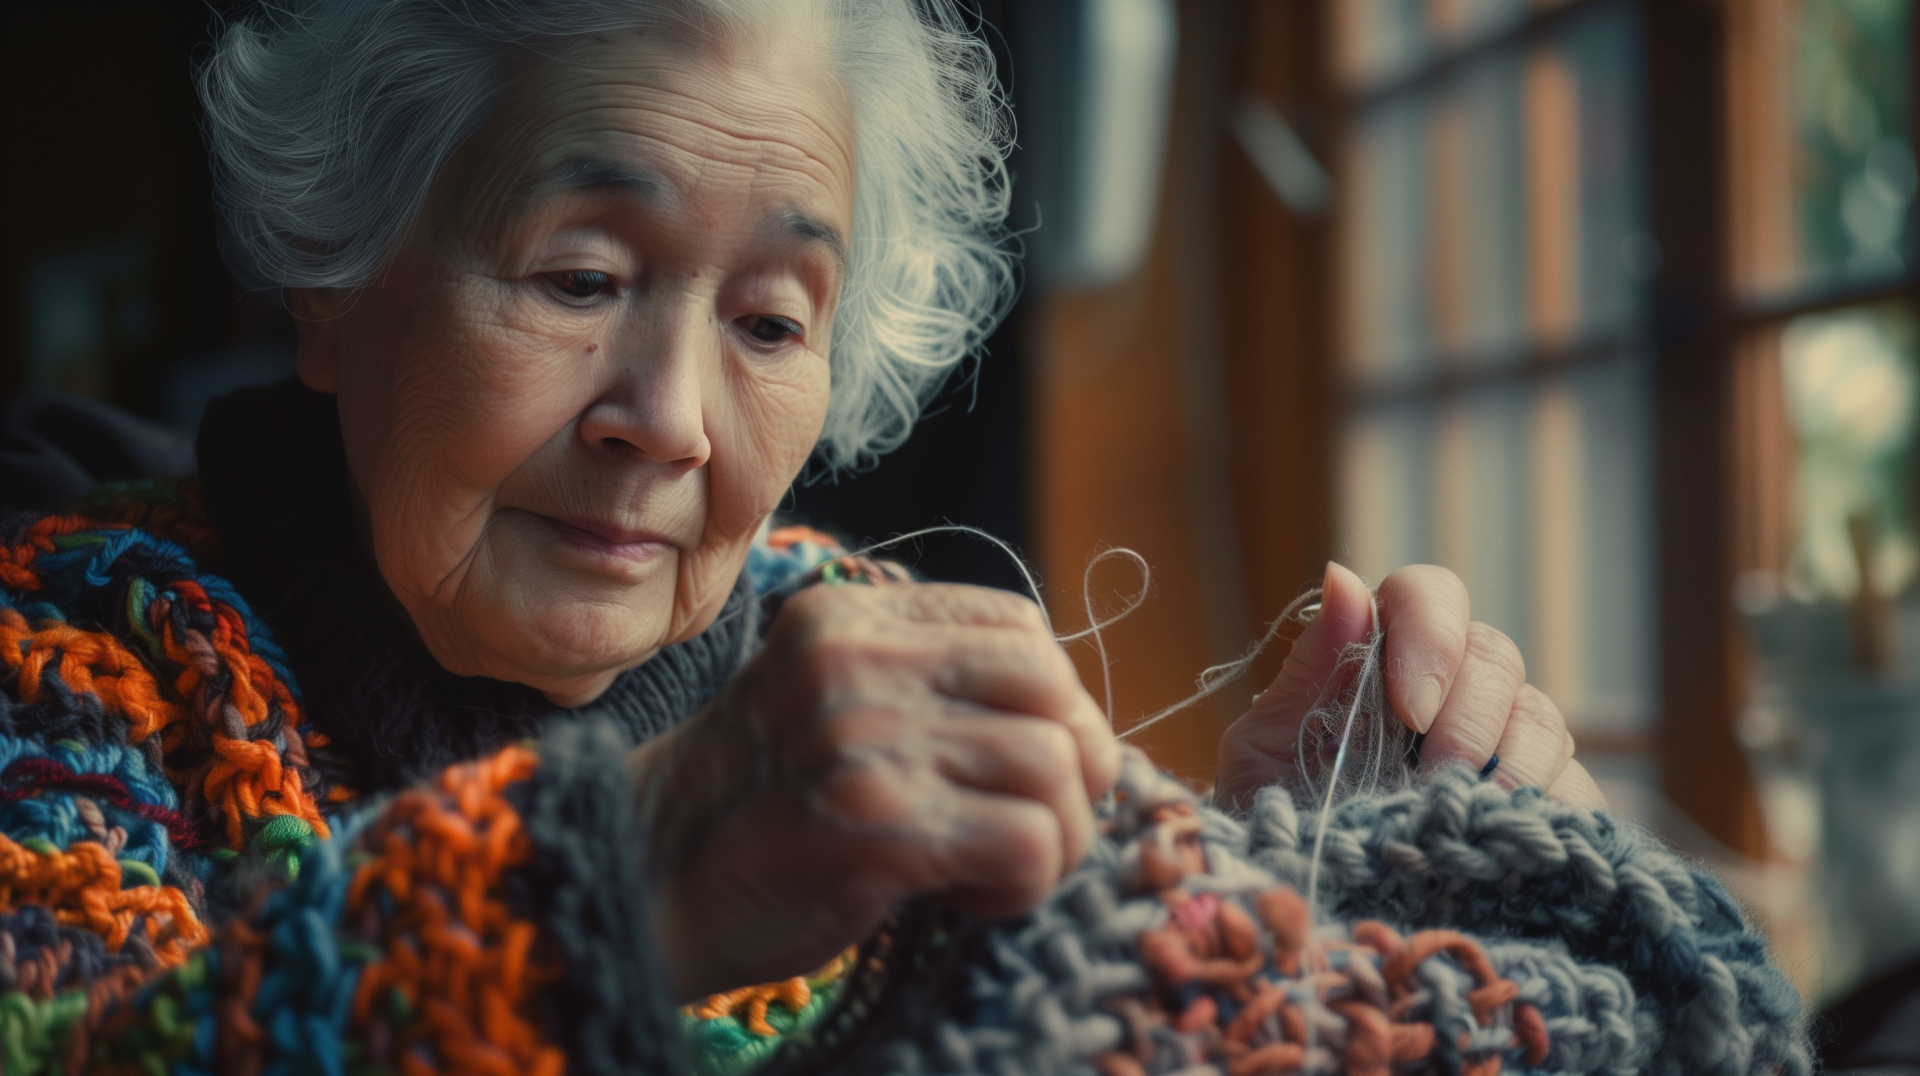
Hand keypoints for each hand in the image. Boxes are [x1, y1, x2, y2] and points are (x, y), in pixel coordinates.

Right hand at [631, 582, 1119, 1000]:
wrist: (642, 888)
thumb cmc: (756, 815)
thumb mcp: (830, 708)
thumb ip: (927, 688)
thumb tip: (1081, 731)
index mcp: (849, 618)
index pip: (1020, 626)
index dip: (1055, 702)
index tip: (1030, 765)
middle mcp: (855, 660)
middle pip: (1051, 687)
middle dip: (1076, 768)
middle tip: (1036, 825)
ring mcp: (861, 737)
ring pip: (1055, 767)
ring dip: (1055, 840)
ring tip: (988, 871)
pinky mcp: (873, 824)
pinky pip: (1029, 842)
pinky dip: (1024, 886)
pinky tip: (963, 900)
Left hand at [1216, 562, 1606, 812]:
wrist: (1304, 916)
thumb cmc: (1275, 825)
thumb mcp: (1267, 749)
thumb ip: (1309, 669)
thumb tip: (1344, 578)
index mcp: (1380, 658)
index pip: (1425, 597)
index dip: (1429, 635)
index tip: (1410, 707)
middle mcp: (1449, 690)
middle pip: (1492, 654)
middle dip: (1466, 715)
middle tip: (1434, 778)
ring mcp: (1501, 745)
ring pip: (1539, 715)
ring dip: (1505, 764)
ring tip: (1461, 815)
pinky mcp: (1542, 806)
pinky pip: (1573, 786)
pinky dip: (1542, 805)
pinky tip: (1503, 836)